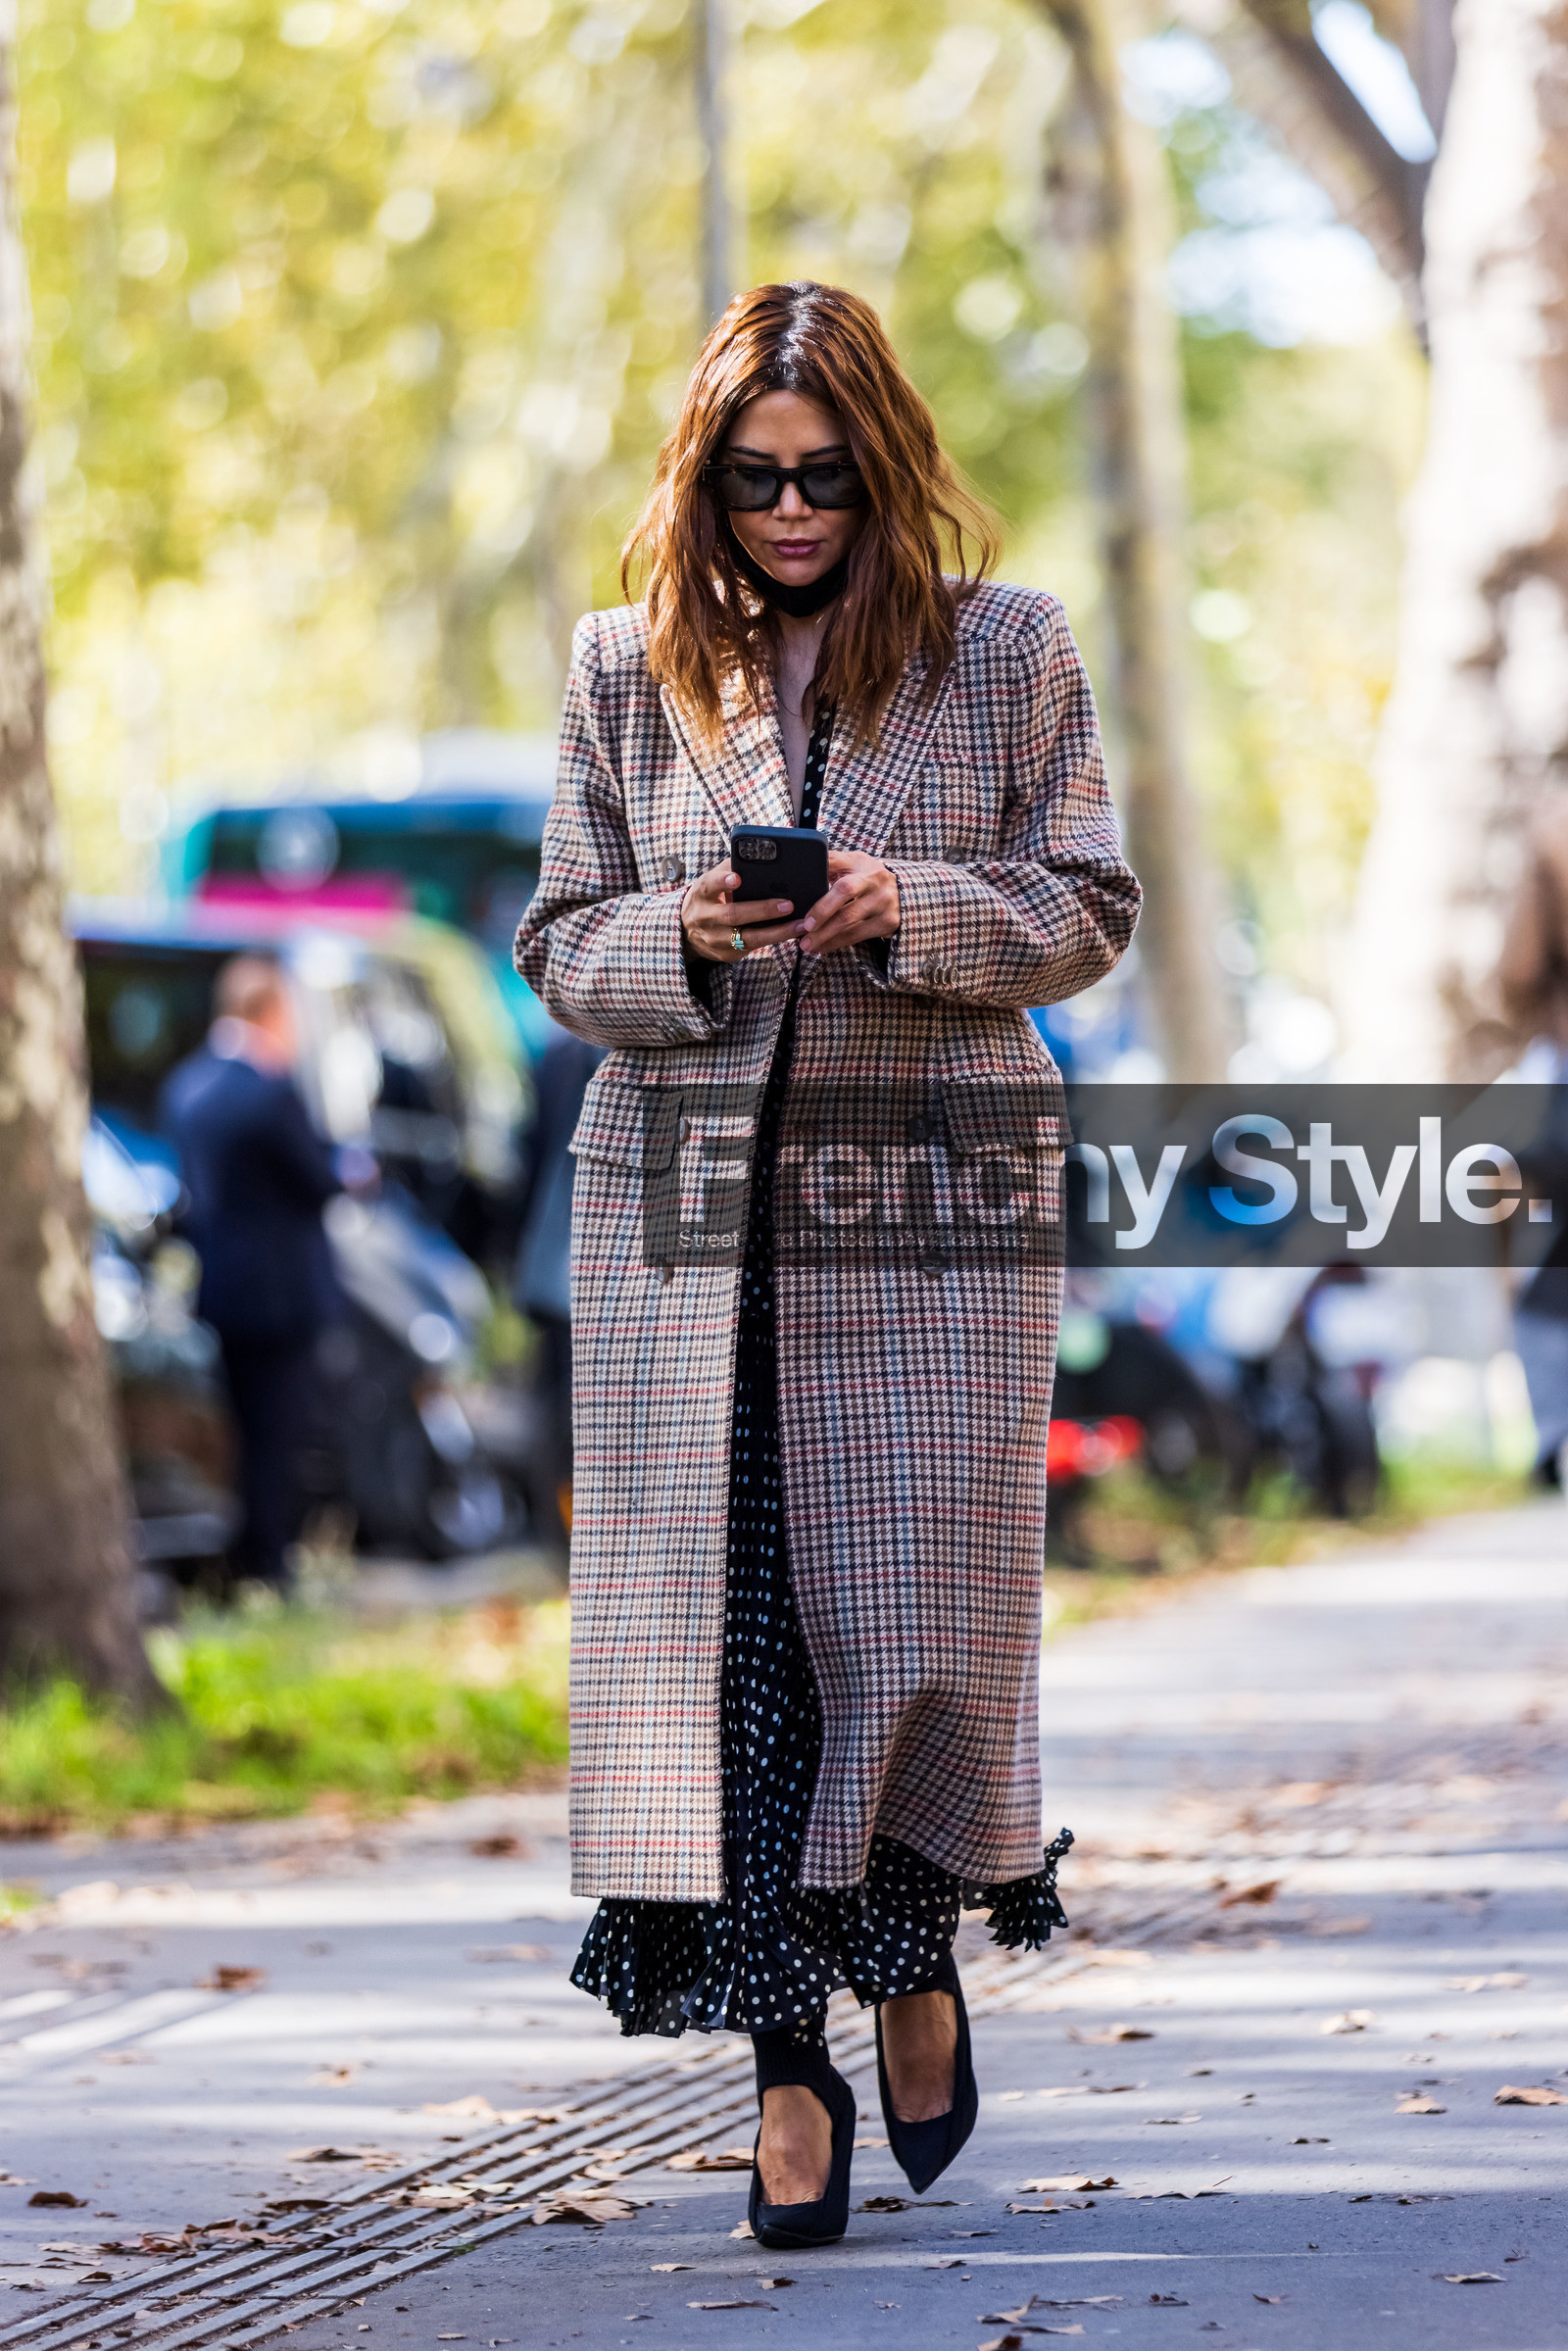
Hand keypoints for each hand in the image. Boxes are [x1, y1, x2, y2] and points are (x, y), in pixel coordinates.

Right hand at [680, 857, 805, 964]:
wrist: (688, 933)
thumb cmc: (709, 899)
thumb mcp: (711, 883)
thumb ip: (731, 869)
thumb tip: (761, 856)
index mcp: (701, 894)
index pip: (709, 885)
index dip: (722, 881)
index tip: (738, 877)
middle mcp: (705, 918)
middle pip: (733, 915)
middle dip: (763, 910)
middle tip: (788, 904)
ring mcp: (715, 940)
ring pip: (748, 938)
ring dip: (777, 932)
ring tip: (801, 924)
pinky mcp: (727, 954)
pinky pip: (754, 947)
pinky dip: (776, 939)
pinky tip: (794, 933)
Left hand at [798, 851, 899, 957]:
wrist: (903, 893)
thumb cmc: (867, 879)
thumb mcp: (853, 865)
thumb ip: (830, 865)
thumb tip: (800, 874)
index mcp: (860, 862)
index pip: (835, 861)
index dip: (818, 870)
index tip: (800, 890)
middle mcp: (875, 879)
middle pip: (845, 891)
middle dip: (822, 910)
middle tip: (804, 926)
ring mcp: (883, 901)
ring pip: (848, 919)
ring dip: (824, 934)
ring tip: (806, 944)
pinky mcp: (887, 922)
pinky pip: (856, 935)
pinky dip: (835, 943)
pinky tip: (822, 947)